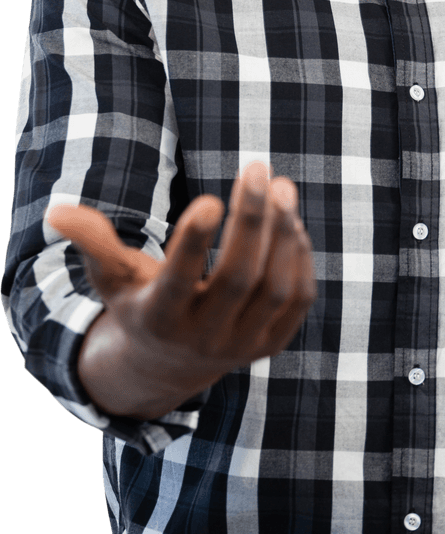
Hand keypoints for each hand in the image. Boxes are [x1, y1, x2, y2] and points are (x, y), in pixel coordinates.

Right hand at [46, 163, 315, 416]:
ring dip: (282, 232)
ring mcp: (243, 344)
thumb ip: (94, 242)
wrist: (171, 366)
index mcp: (159, 319)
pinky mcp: (273, 343)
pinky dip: (298, 257)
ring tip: (281, 186)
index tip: (210, 198)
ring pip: (274, 287)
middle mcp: (203, 338)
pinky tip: (291, 220)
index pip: (179, 282)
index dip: (194, 241)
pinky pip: (297, 299)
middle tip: (256, 167)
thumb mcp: (113, 277)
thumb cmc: (139, 302)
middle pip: (237, 277)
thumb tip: (57, 211)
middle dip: (251, 219)